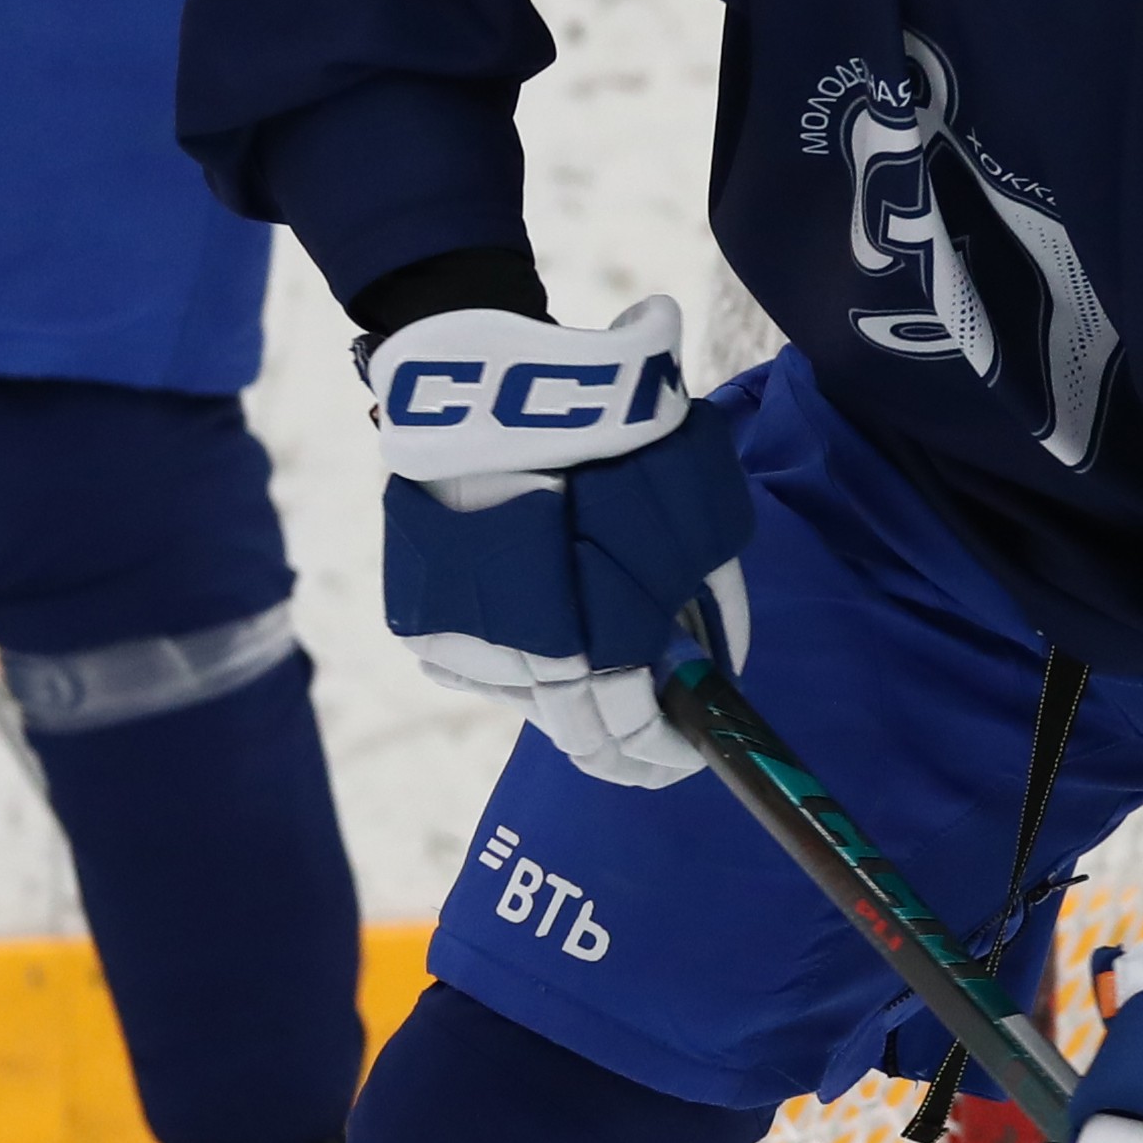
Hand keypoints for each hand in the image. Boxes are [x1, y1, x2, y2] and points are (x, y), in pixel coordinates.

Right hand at [371, 296, 750, 789]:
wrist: (490, 389)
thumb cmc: (606, 447)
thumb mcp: (690, 520)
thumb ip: (710, 599)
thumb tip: (722, 660)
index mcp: (584, 642)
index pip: (626, 727)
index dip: (662, 750)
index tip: (688, 753)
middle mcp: (513, 662)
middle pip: (574, 734)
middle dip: (624, 747)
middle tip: (655, 750)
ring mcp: (458, 648)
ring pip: (528, 704)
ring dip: (572, 701)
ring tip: (606, 687)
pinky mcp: (420, 625)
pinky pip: (478, 670)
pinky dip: (519, 666)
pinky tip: (547, 645)